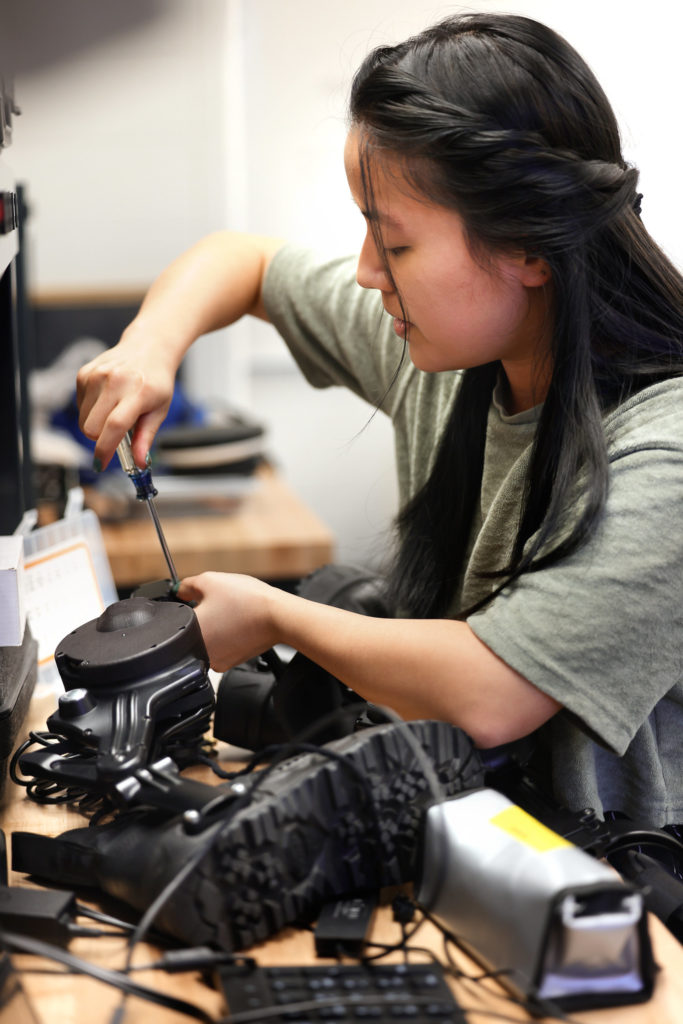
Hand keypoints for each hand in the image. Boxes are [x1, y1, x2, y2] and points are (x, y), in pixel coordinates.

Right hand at [76, 326, 176, 468]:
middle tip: (118, 433)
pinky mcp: (84, 373)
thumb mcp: (159, 411)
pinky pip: (79, 406)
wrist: (148, 348)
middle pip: (92, 428)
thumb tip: (140, 464)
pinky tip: (106, 399)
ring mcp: (96, 375)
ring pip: (83, 420)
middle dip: (101, 439)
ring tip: (115, 410)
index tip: (101, 464)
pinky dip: (91, 410)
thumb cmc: (156, 381)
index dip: (105, 450)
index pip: (114, 426)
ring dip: (96, 425)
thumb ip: (146, 438)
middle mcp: (114, 381)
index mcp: (138, 392)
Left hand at [176, 572, 281, 670]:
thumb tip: (179, 590)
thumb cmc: (248, 601)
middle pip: (191, 628)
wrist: (278, 616)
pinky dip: (226, 636)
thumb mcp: (210, 581)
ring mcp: (215, 661)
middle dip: (202, 615)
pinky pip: (220, 647)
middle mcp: (199, 652)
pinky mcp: (230, 663)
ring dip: (214, 626)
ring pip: (206, 638)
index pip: (176, 615)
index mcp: (188, 633)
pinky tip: (238, 624)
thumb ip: (186, 586)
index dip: (188, 601)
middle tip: (220, 603)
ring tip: (232, 614)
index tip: (202, 596)